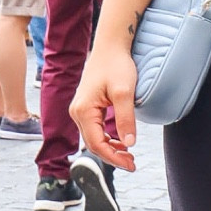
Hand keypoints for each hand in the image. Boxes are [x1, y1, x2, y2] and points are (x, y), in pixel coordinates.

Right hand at [70, 39, 138, 172]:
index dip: (114, 158)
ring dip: (110, 149)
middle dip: (112, 156)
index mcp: (83, 110)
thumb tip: (129, 143)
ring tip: (129, 155)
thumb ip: (126, 119)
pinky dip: (107, 139)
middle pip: (92, 144)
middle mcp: (77, 112)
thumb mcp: (125, 92)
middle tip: (133, 164)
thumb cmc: (117, 64)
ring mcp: (80, 109)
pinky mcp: (86, 107)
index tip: (131, 164)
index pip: (96, 144)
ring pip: (93, 138)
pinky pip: (94, 129)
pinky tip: (121, 142)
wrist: (111, 46)